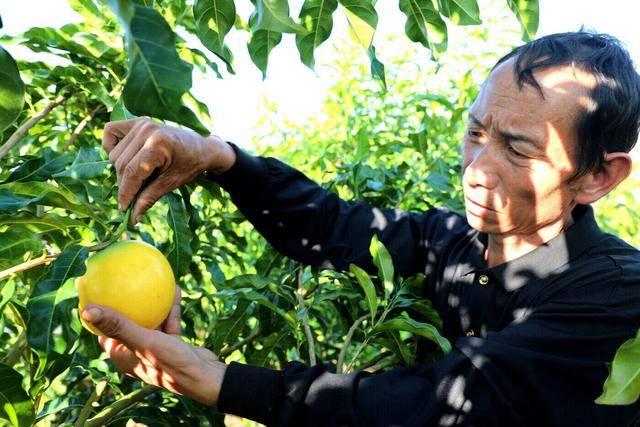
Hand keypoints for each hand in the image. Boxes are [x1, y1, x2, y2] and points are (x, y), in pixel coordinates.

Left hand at [81, 285, 226, 405]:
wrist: (205, 377)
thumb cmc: (171, 363)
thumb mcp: (143, 341)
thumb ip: (118, 325)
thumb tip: (86, 311)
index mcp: (123, 357)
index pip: (104, 332)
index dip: (100, 313)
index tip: (98, 292)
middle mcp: (137, 352)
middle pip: (126, 323)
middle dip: (126, 304)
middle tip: (122, 281)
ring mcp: (155, 348)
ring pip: (149, 321)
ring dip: (151, 304)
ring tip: (150, 282)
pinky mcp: (172, 344)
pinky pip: (167, 322)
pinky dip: (169, 309)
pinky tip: (174, 290)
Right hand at [102, 117, 235, 223]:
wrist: (201, 147)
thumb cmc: (189, 165)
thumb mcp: (172, 183)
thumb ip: (149, 198)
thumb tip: (133, 218)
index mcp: (158, 145)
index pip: (132, 173)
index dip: (125, 193)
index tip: (124, 209)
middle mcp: (147, 130)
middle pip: (121, 165)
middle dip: (125, 184)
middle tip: (135, 195)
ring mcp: (141, 123)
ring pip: (115, 154)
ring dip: (121, 169)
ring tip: (140, 175)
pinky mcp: (137, 121)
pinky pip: (110, 132)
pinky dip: (111, 146)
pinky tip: (124, 156)